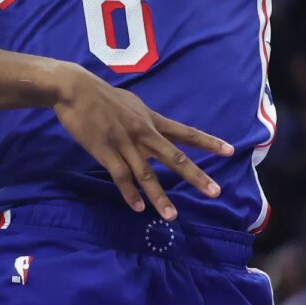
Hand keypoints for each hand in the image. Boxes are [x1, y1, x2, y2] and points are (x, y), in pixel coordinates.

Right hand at [50, 63, 233, 219]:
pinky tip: (138, 208)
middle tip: (214, 192)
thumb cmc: (101, 96)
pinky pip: (121, 177)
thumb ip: (144, 119)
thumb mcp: (131, 104)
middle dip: (195, 176)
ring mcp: (125, 144)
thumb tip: (155, 128)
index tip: (230, 150)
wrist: (75, 89)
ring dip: (160, 196)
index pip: (185, 133)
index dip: (208, 142)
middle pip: (174, 157)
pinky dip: (130, 194)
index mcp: (151, 120)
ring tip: (172, 215)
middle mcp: (144, 133)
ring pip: (147, 174)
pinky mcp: (106, 152)